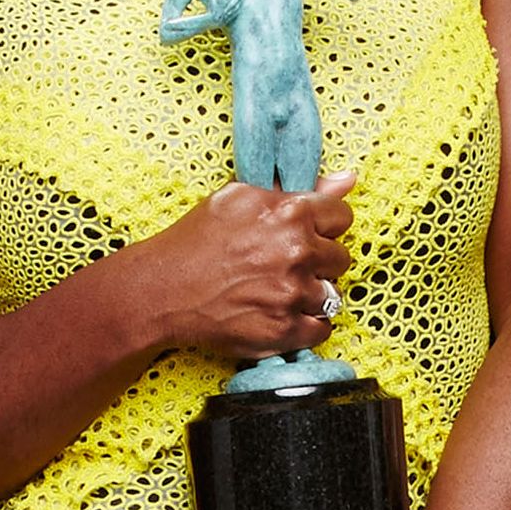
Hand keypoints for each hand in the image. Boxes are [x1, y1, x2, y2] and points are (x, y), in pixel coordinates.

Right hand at [140, 174, 354, 362]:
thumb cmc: (197, 240)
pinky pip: (322, 329)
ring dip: (311, 296)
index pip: (342, 218)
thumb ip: (297, 187)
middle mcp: (297, 251)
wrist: (163, 289)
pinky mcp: (284, 330)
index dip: (324, 227)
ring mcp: (292, 293)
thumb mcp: (241, 198)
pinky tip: (282, 315)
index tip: (306, 236)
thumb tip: (347, 180)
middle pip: (340, 258)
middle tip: (286, 266)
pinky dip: (306, 326)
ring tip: (280, 292)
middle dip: (318, 262)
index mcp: (290, 212)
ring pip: (332, 295)